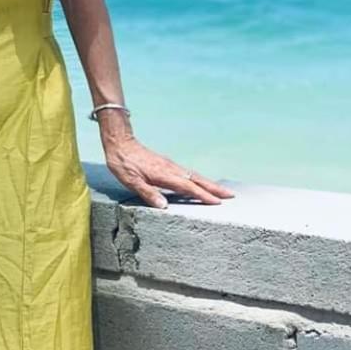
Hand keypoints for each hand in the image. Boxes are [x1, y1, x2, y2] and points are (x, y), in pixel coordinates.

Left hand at [102, 137, 234, 210]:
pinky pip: (187, 172)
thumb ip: (147, 193)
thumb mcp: (131, 181)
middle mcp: (171, 169)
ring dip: (208, 183)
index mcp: (164, 175)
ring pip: (194, 175)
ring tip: (221, 191)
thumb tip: (164, 206)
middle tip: (230, 195)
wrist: (120, 143)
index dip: (203, 195)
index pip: (188, 187)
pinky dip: (198, 179)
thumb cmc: (123, 163)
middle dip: (214, 188)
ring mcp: (170, 165)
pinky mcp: (167, 163)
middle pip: (197, 179)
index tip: (217, 202)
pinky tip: (199, 183)